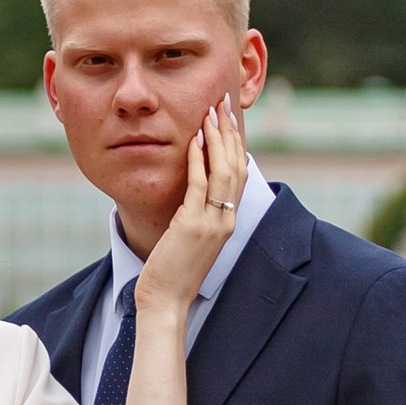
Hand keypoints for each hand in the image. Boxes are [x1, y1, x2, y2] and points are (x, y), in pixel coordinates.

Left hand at [136, 99, 247, 322]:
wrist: (166, 301)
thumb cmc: (172, 273)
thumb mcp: (190, 240)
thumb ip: (196, 216)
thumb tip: (192, 193)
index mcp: (227, 222)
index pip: (239, 174)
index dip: (235, 143)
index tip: (228, 118)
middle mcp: (225, 220)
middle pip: (236, 166)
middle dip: (229, 132)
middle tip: (223, 103)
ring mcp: (212, 223)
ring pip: (223, 171)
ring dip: (217, 138)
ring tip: (211, 112)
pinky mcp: (192, 226)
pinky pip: (199, 185)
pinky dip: (199, 159)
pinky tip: (194, 138)